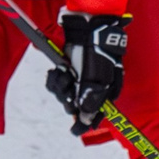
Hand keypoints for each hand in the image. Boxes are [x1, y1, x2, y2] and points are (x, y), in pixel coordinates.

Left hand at [45, 12, 129, 135]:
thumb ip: (92, 101)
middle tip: (68, 86)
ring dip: (60, 87)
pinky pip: (57, 83)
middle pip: (74, 105)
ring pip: (63, 95)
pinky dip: (55, 79)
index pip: (94, 114)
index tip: (75, 130)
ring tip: (63, 74)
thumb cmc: (96, 52)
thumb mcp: (97, 79)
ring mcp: (78, 79)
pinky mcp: (67, 71)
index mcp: (103, 92)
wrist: (87, 27)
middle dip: (67, 98)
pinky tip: (57, 71)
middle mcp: (90, 88)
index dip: (84, 122)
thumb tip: (86, 120)